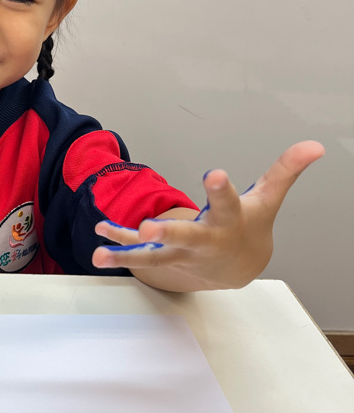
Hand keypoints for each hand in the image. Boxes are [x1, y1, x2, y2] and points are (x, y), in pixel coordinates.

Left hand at [91, 141, 324, 290]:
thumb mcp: (268, 198)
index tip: (213, 173)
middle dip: (168, 233)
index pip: (227, 202)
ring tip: (100, 253)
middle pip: (185, 237)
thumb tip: (315, 144)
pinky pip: (137, 251)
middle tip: (151, 228)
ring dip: (125, 254)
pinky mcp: (164, 255)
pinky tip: (98, 237)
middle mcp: (203, 239)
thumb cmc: (251, 226)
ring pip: (151, 255)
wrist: (238, 268)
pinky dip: (118, 244)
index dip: (220, 188)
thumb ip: (285, 169)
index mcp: (229, 219)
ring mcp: (180, 251)